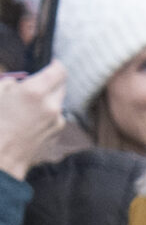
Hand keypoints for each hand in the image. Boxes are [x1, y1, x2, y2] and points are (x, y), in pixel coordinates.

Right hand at [0, 62, 66, 178]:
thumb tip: (21, 83)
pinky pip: (55, 121)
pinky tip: (30, 124)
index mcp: (36, 91)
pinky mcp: (56, 137)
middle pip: (62, 86)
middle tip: (36, 87)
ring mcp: (56, 123)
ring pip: (58, 104)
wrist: (1, 160)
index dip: (55, 65)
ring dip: (48, 103)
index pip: (59, 70)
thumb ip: (13, 83)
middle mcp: (51, 106)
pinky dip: (47, 119)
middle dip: (51, 84)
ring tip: (28, 110)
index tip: (50, 64)